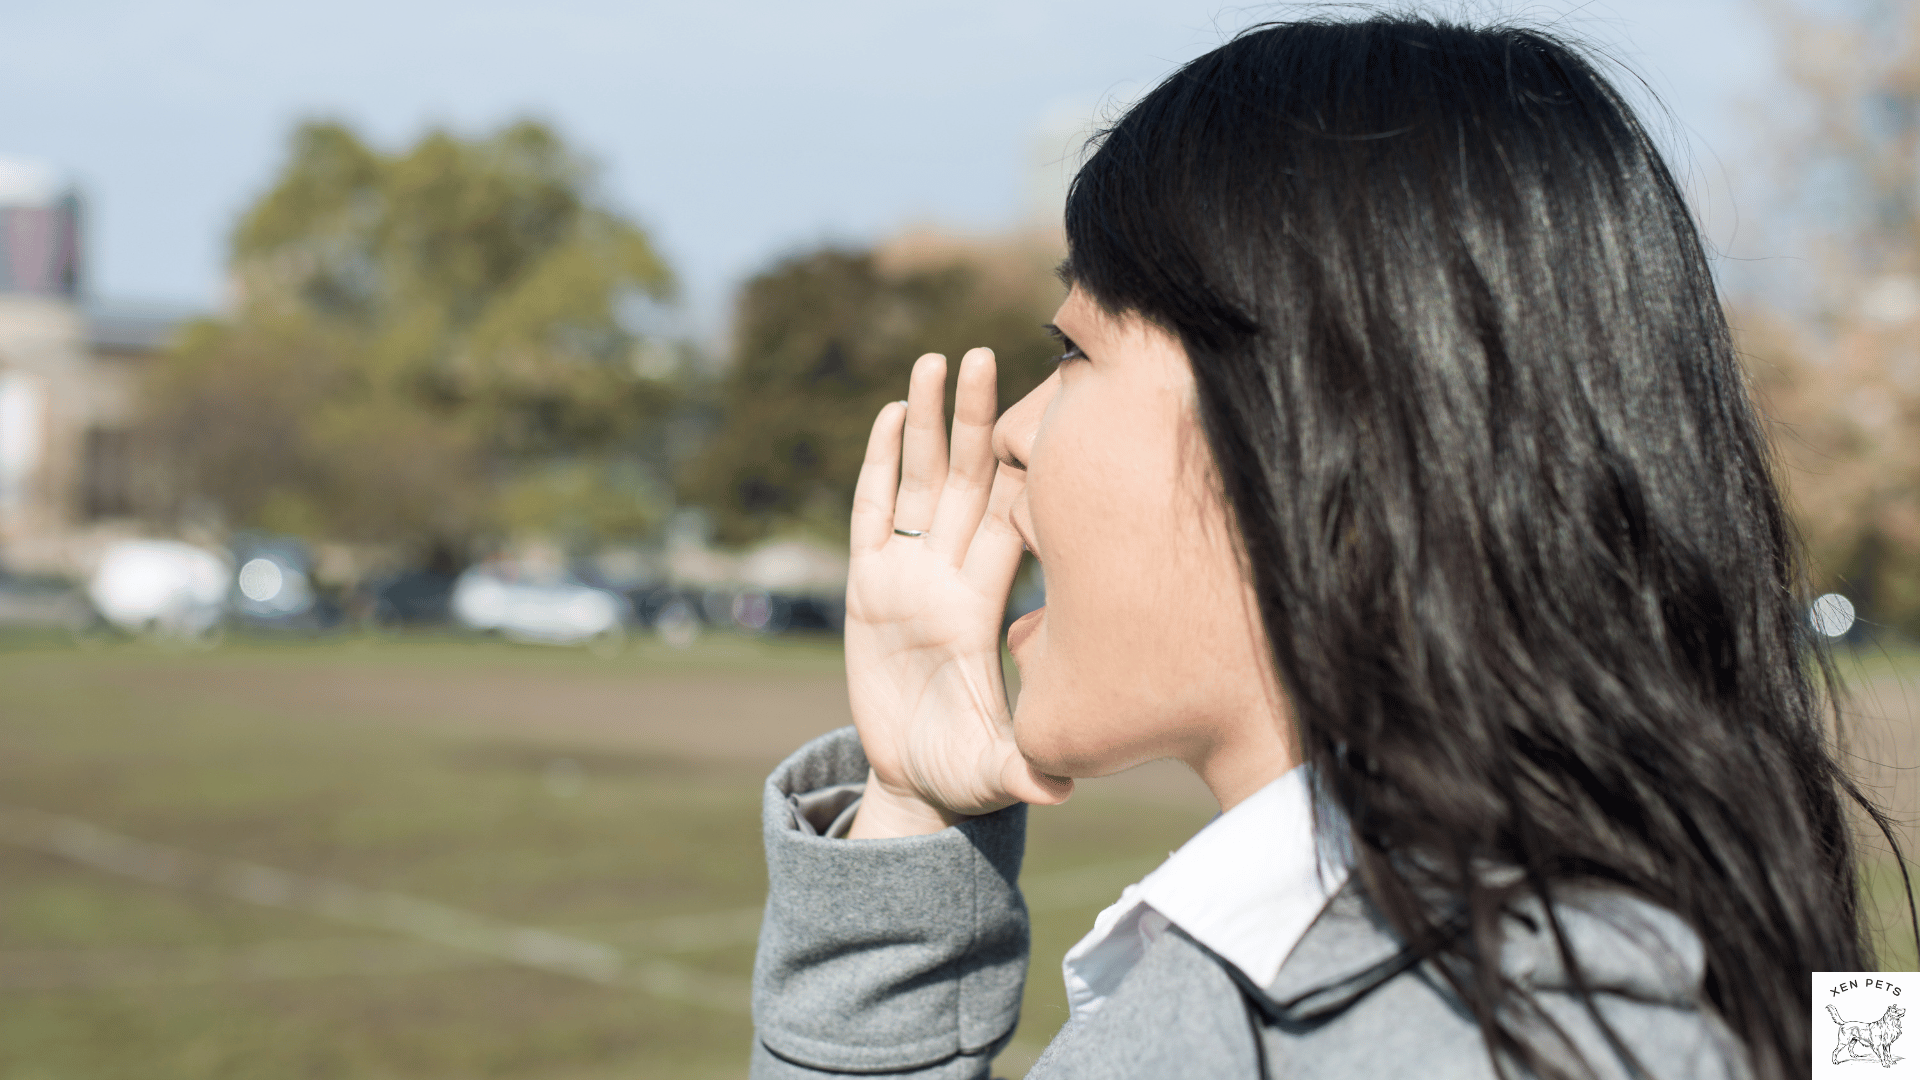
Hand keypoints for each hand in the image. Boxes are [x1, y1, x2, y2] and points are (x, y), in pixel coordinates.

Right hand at [843, 348, 1072, 837]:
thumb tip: (1058, 790)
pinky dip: (879, 465)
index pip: (1013, 520)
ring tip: (933, 359)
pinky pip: (873, 513)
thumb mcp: (996, 769)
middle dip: (977, 418)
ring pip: (921, 481)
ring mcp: (909, 575)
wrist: (920, 780)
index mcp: (987, 604)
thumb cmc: (967, 770)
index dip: (1027, 467)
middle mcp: (952, 575)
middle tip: (985, 351)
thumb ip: (1022, 770)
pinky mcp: (866, 586)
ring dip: (927, 423)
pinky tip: (890, 416)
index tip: (1048, 410)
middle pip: (970, 479)